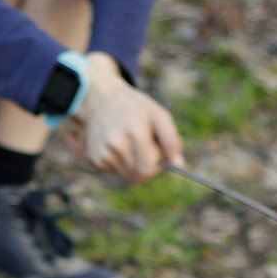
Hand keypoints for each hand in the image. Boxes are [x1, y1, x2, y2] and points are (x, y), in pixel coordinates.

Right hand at [70, 53, 183, 182]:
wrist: (101, 100)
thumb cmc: (135, 108)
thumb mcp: (159, 116)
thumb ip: (172, 140)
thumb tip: (179, 165)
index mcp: (135, 133)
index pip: (148, 170)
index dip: (158, 166)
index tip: (159, 153)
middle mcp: (117, 146)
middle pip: (139, 177)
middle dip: (148, 167)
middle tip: (148, 149)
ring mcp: (104, 154)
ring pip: (128, 176)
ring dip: (135, 166)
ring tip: (132, 144)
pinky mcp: (97, 160)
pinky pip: (117, 172)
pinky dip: (122, 163)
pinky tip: (119, 146)